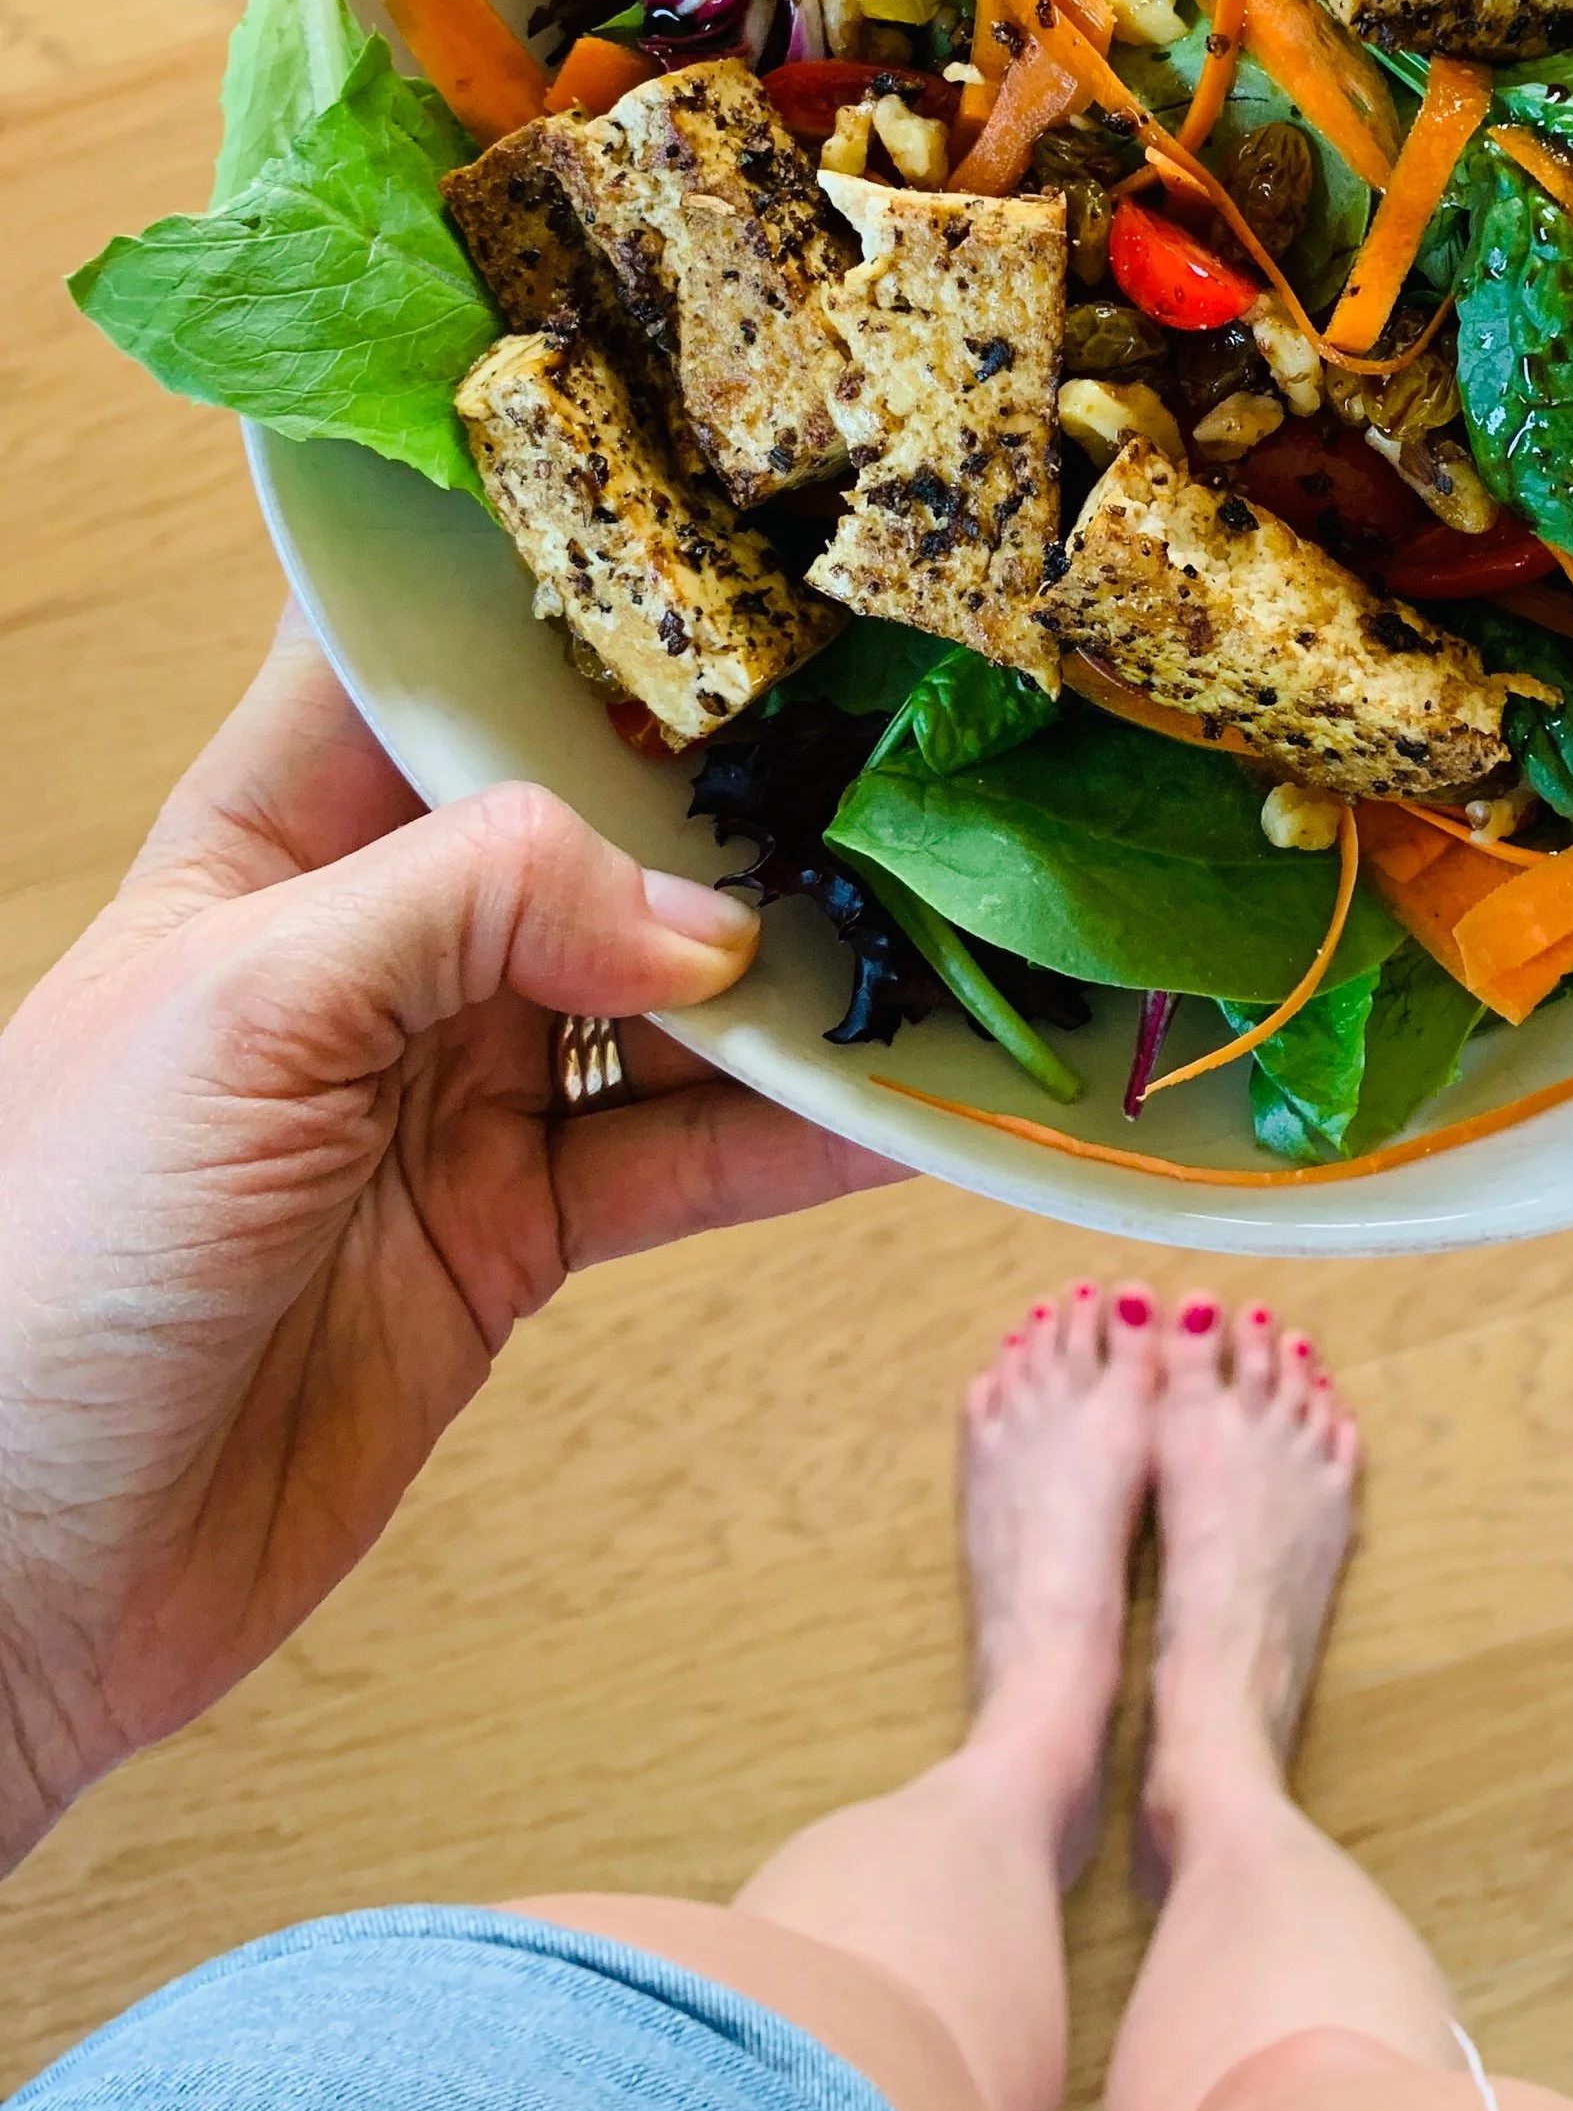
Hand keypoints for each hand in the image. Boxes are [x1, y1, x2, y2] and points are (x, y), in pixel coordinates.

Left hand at [0, 612, 904, 1872]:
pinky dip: (796, 1138)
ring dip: (791, 973)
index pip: (419, 661)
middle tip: (899, 740)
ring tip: (941, 927)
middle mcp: (380, 943)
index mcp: (272, 837)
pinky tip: (899, 1107)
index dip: (555, 589)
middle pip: (588, 824)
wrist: (7, 1578)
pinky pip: (684, 1157)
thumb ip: (475, 903)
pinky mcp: (514, 1234)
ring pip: (665, 995)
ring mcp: (454, 1089)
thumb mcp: (249, 1010)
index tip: (721, 532)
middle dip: (730, 787)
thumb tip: (702, 919)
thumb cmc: (48, 1255)